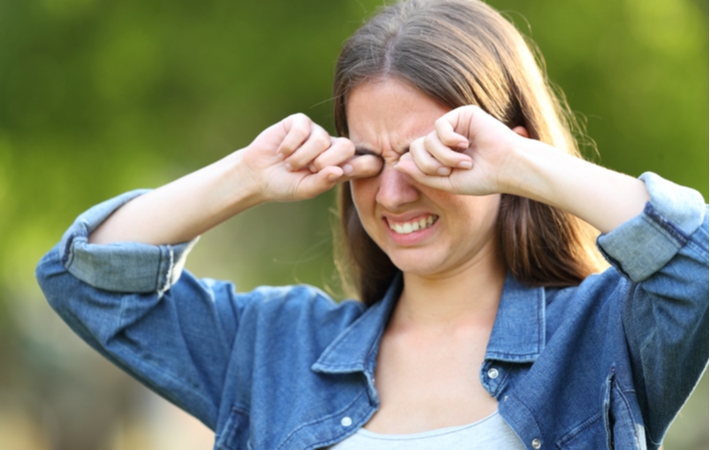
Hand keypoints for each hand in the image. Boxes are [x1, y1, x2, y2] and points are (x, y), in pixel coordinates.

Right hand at [241, 113, 382, 201]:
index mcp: (340, 166)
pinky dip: (290, 145)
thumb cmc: (284, 185)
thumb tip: (339, 170)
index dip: (363, 165)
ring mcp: (316, 133)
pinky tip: (282, 152)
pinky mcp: (300, 122)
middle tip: (309, 169)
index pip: (366, 162)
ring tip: (290, 164)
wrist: (257, 175)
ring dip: (301, 157)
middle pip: (347, 146)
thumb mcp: (305, 189)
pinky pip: (303, 129)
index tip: (345, 172)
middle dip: (326, 161)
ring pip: (321, 140)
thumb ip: (323, 182)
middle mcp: (331, 147)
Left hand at [394, 105, 527, 195]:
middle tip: (448, 171)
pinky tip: (466, 144)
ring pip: (427, 138)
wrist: (509, 168)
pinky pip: (439, 125)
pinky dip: (449, 140)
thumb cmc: (482, 178)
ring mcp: (454, 125)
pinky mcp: (463, 114)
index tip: (443, 176)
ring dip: (443, 155)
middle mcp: (445, 139)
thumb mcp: (447, 183)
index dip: (422, 168)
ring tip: (464, 162)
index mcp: (441, 154)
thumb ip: (422, 174)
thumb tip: (398, 163)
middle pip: (416, 147)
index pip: (414, 157)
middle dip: (428, 163)